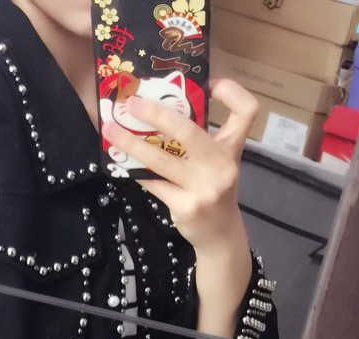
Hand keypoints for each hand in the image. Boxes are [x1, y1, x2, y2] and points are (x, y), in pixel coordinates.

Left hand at [102, 80, 259, 338]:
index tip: (209, 82)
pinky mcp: (185, 207)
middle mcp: (222, 166)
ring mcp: (204, 188)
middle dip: (156, 113)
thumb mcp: (219, 163)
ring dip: (131, 144)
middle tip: (130, 102)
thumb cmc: (214, 192)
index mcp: (232, 150)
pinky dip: (134, 171)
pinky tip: (119, 162)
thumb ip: (203, 139)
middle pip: (188, 131)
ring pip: (160, 159)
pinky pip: (153, 183)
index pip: (247, 111)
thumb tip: (162, 108)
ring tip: (110, 131)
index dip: (231, 91)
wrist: (220, 237)